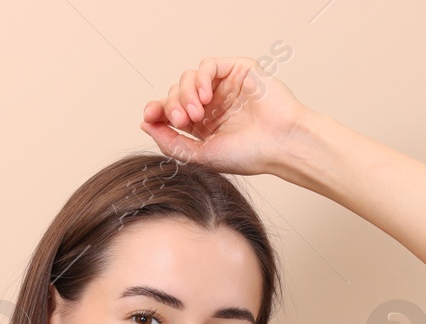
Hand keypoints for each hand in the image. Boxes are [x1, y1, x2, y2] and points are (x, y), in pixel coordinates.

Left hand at [139, 56, 309, 177]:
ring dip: (185, 94)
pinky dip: (200, 79)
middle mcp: (213, 105)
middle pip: (176, 94)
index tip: (148, 116)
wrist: (280, 144)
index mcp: (203, 126)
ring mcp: (225, 87)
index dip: (156, 110)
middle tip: (182, 121)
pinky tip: (206, 97)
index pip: (171, 111)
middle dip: (172, 105)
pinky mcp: (238, 70)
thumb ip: (171, 142)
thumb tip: (145, 124)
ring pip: (188, 78)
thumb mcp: (200, 155)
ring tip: (196, 114)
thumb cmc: (249, 155)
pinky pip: (208, 65)